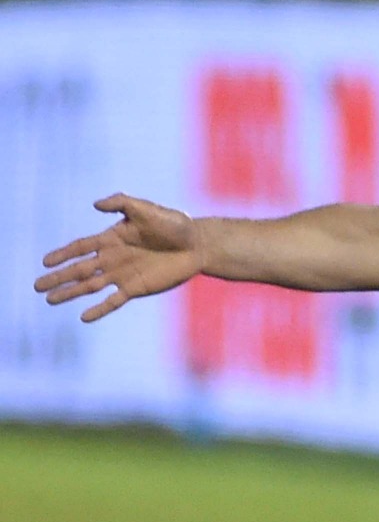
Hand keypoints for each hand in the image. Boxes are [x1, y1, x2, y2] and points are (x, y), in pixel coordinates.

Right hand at [34, 194, 205, 321]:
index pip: (81, 247)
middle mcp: (112, 258)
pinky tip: (84, 317)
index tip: (45, 261)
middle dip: (58, 277)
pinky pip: (114, 301)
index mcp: (111, 238)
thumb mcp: (147, 210)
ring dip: (71, 293)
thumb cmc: (174, 224)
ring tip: (50, 300)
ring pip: (90, 286)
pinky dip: (99, 309)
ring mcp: (123, 275)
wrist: (197, 245)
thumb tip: (95, 204)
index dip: (63, 254)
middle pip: (79, 269)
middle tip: (37, 286)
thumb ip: (122, 204)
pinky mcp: (136, 288)